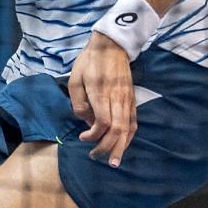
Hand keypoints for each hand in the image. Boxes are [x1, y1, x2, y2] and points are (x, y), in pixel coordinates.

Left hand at [68, 32, 137, 167]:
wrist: (112, 46)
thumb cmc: (89, 62)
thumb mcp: (74, 80)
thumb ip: (78, 103)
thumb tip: (86, 122)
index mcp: (101, 94)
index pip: (102, 122)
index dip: (93, 135)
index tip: (82, 138)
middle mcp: (117, 99)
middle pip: (117, 130)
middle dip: (107, 148)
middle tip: (95, 157)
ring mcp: (127, 100)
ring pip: (128, 129)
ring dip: (121, 147)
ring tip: (114, 161)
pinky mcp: (132, 100)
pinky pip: (133, 122)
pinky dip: (129, 137)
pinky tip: (123, 145)